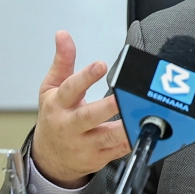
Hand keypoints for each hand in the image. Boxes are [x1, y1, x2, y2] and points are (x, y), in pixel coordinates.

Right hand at [30, 31, 130, 187]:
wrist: (48, 159)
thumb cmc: (54, 119)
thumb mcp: (51, 89)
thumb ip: (62, 61)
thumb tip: (63, 35)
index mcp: (58, 105)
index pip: (70, 89)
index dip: (85, 76)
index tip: (101, 65)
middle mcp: (70, 126)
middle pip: (89, 116)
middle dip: (108, 107)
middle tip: (124, 96)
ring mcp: (84, 144)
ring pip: (106, 138)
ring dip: (125, 128)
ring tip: (142, 116)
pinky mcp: (98, 158)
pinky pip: (119, 151)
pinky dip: (132, 142)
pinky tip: (146, 132)